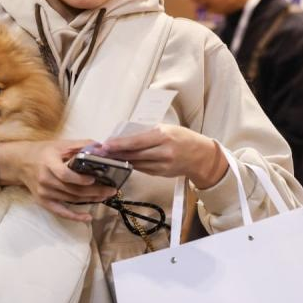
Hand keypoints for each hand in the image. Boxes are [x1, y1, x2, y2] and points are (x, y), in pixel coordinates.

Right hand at [0, 139, 117, 221]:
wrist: (20, 163)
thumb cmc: (43, 152)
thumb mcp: (59, 144)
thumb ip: (80, 145)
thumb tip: (101, 146)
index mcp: (49, 163)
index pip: (64, 174)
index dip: (79, 179)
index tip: (94, 178)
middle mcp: (45, 180)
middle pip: (72, 189)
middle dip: (94, 191)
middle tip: (111, 190)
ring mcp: (44, 193)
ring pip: (71, 199)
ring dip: (90, 199)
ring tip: (105, 196)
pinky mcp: (43, 202)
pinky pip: (61, 212)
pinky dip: (75, 216)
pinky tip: (88, 217)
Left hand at [102, 125, 227, 188]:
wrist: (200, 156)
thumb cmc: (182, 138)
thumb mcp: (166, 128)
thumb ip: (147, 133)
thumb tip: (124, 137)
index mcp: (163, 136)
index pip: (136, 141)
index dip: (119, 144)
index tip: (106, 145)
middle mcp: (162, 152)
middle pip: (134, 154)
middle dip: (116, 153)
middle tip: (101, 152)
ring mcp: (162, 165)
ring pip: (136, 163)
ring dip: (122, 160)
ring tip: (109, 156)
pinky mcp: (161, 174)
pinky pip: (142, 169)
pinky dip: (132, 165)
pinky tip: (124, 161)